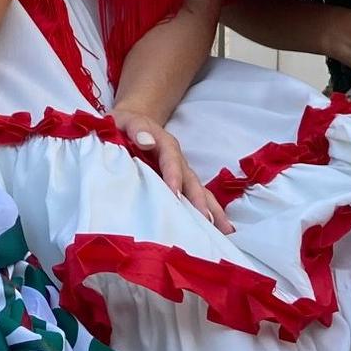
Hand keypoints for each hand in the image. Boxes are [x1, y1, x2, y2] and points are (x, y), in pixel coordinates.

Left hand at [114, 108, 233, 234]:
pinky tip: (218, 230)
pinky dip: (208, 213)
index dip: (174, 175)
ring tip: (225, 230)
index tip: (174, 193)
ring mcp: (181, 172)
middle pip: (191, 179)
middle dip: (199, 200)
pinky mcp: (179, 184)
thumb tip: (146, 141)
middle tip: (207, 221)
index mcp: (164, 143)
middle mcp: (177, 160)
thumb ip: (135, 128)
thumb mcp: (125, 120)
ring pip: (198, 191)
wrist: (130, 126)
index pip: (171, 159)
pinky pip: (195, 198)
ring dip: (211, 210)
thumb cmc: (124, 126)